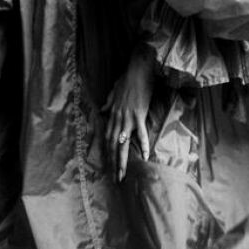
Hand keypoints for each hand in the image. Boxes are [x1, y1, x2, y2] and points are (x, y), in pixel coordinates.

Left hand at [105, 49, 154, 181]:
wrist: (137, 69)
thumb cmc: (127, 79)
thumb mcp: (114, 92)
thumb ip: (108, 103)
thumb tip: (102, 110)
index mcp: (112, 115)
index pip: (107, 139)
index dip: (107, 155)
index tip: (109, 168)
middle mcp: (117, 119)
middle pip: (113, 146)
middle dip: (114, 164)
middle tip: (116, 179)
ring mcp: (127, 118)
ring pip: (123, 144)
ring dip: (123, 161)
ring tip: (123, 175)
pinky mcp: (138, 114)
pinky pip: (141, 133)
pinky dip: (143, 144)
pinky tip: (146, 156)